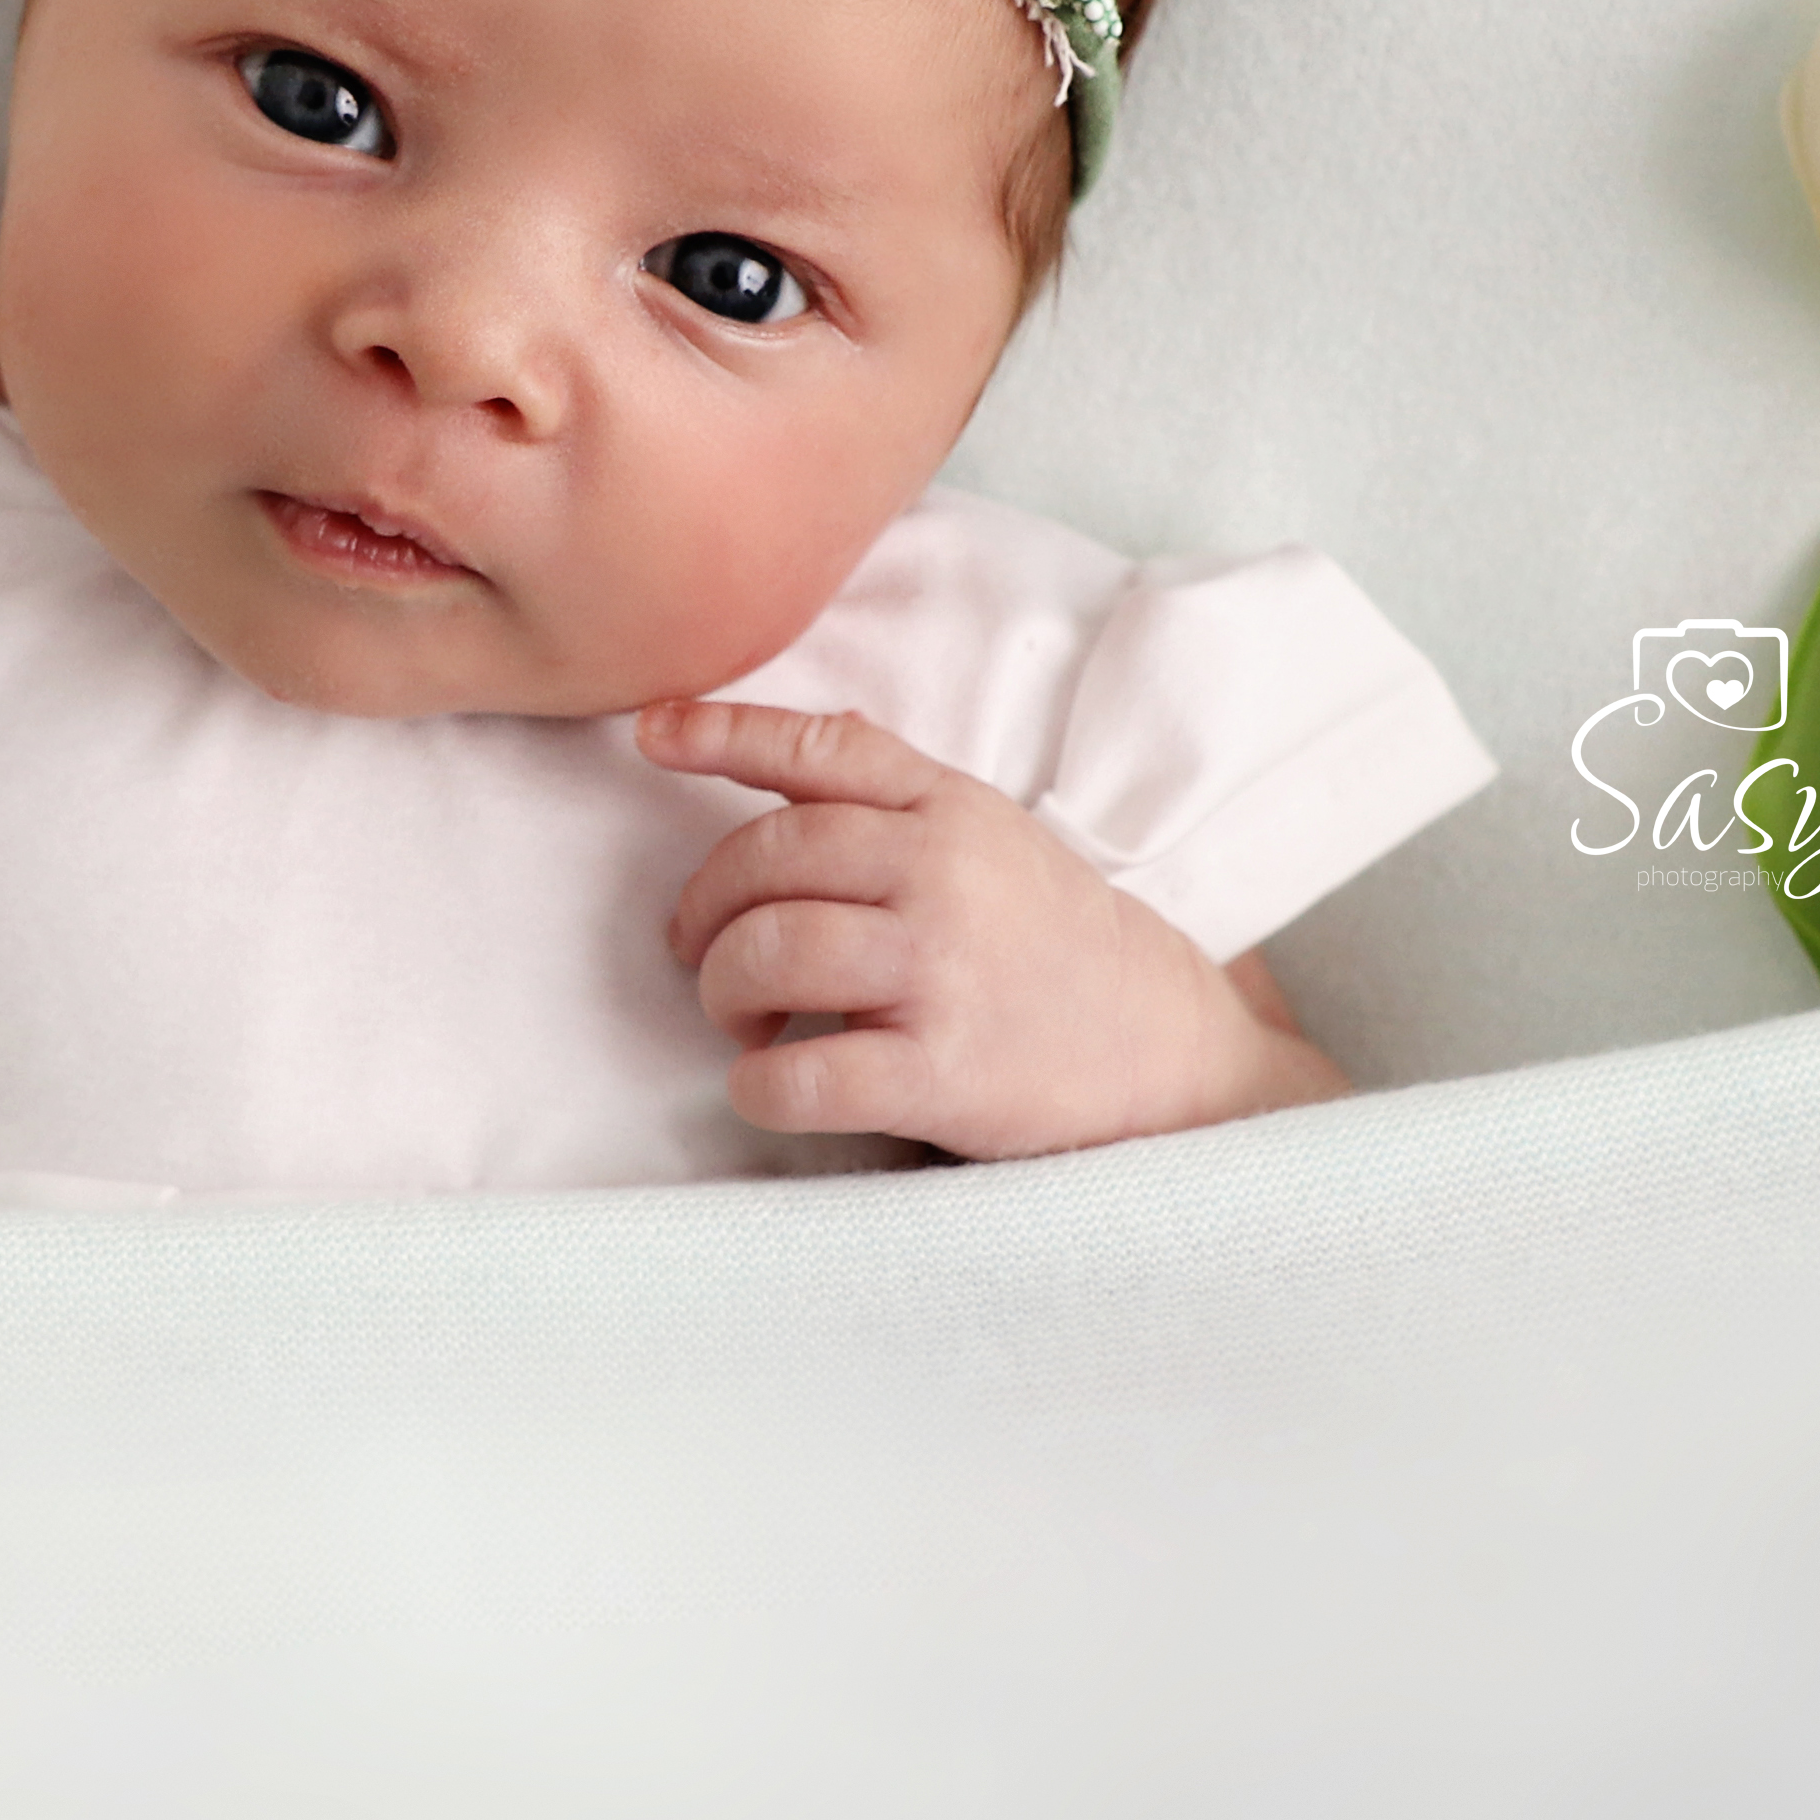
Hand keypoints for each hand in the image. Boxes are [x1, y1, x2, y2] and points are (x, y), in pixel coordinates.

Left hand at [644, 698, 1345, 1157]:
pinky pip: (802, 1074)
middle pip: (764, 859)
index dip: (723, 733)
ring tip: (747, 1022)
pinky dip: (757, 1086)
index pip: (822, 748)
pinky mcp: (943, 1070)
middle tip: (702, 953)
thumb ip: (892, 800)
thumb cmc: (1053, 944)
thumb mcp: (990, 837)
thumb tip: (761, 763)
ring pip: (768, 952)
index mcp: (952, 808)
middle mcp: (944, 873)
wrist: (1167, 1053)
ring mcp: (943, 970)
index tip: (652, 735)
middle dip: (705, 910)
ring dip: (726, 992)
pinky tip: (770, 1085)